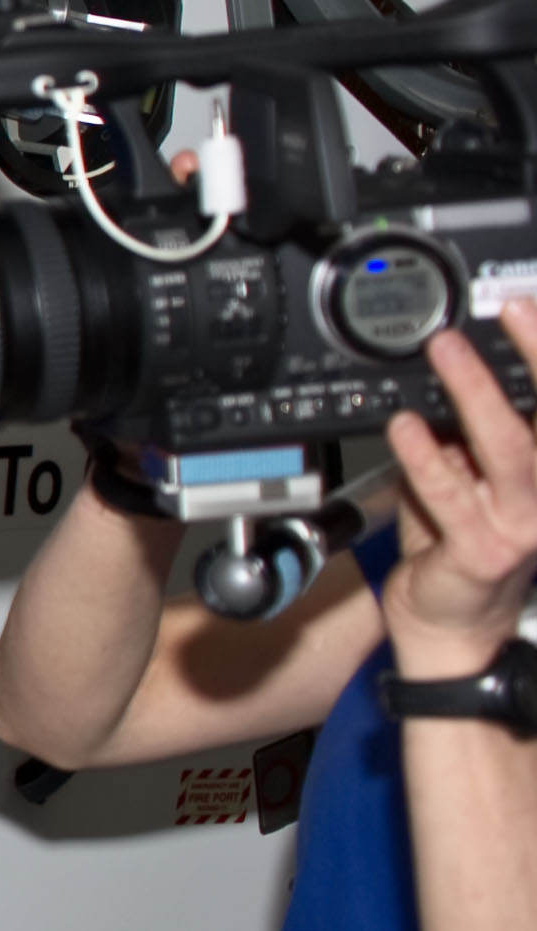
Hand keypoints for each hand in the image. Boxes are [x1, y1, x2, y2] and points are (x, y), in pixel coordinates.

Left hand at [383, 299, 536, 678]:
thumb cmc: (459, 541)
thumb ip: (465, 430)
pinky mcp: (484, 550)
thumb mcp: (467, 472)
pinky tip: (405, 427)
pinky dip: (427, 457)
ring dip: (477, 395)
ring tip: (447, 352)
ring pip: (507, 449)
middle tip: (512, 311)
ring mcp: (523, 523)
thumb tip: (451, 372)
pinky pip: (451, 494)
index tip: (535, 308)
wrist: (449, 621)